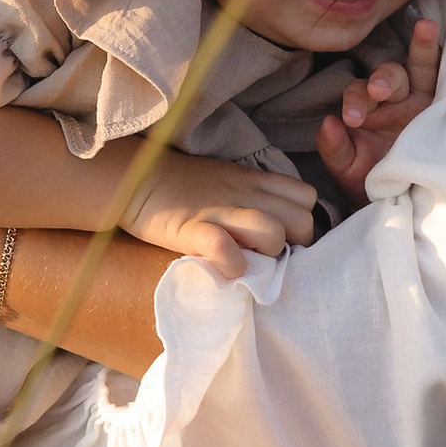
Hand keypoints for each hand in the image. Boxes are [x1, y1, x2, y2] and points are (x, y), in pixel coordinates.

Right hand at [124, 148, 319, 278]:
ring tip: (248, 260)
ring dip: (266, 255)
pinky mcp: (192, 229)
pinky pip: (226, 250)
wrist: (137, 178)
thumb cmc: (186, 185)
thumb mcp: (231, 179)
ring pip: (274, 234)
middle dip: (293, 245)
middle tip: (268, 255)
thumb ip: (258, 196)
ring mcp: (220, 211)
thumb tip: (282, 225)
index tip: (285, 237)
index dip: (301, 222)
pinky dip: (231, 265)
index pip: (308, 198)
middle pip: (302, 222)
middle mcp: (245, 193)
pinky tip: (223, 267)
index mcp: (255, 180)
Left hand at [315, 16, 440, 191]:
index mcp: (367, 108)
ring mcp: (422, 100)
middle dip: (384, 79)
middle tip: (378, 91)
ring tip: (426, 29)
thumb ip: (334, 149)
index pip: (358, 92)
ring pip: (421, 68)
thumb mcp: (348, 170)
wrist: (402, 201)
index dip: (355, 101)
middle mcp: (394, 98)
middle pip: (389, 74)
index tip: (352, 119)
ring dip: (423, 49)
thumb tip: (327, 123)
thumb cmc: (372, 181)